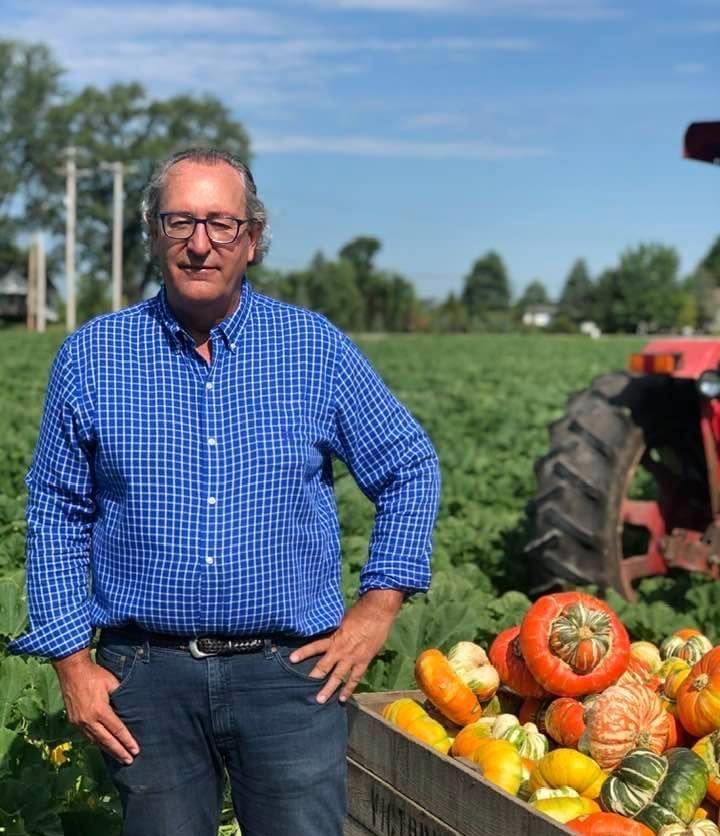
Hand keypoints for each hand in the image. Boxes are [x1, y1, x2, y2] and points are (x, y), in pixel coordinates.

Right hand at [52, 649, 139, 764]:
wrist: (72, 671)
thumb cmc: (95, 674)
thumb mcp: (112, 683)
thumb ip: (120, 697)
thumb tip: (129, 707)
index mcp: (100, 711)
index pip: (117, 730)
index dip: (127, 741)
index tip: (135, 750)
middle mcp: (88, 720)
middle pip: (107, 740)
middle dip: (119, 751)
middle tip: (129, 761)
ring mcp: (79, 722)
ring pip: (96, 741)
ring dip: (108, 750)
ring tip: (119, 758)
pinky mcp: (73, 721)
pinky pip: (87, 736)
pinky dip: (97, 743)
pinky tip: (103, 747)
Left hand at [289, 589, 403, 704]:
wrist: (377, 612)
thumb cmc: (360, 612)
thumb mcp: (342, 619)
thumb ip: (335, 630)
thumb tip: (328, 632)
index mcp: (334, 638)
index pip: (315, 646)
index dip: (303, 653)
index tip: (291, 659)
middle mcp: (340, 650)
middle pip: (324, 666)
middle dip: (313, 677)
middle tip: (303, 689)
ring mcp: (352, 658)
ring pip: (338, 676)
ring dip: (328, 689)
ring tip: (320, 700)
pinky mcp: (364, 661)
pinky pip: (355, 678)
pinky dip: (349, 689)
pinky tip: (343, 698)